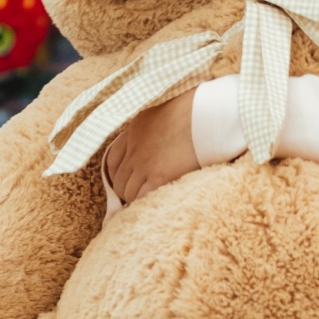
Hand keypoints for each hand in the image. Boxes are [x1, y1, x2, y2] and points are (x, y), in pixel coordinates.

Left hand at [103, 89, 198, 204]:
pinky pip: (142, 197)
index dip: (116, 175)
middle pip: (118, 180)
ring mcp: (144, 164)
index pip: (112, 160)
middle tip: (139, 197)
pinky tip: (155, 202)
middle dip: (126, 190)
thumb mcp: (161, 116)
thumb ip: (150, 131)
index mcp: (133, 130)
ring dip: (136, 199)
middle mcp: (134, 148)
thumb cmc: (193, 115)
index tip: (125, 182)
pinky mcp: (159, 176)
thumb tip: (154, 148)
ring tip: (148, 202)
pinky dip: (145, 202)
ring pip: (127, 192)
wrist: (206, 117)